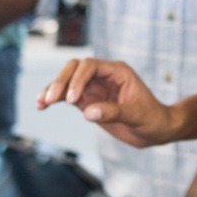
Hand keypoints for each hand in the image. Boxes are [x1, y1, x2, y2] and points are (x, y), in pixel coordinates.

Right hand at [37, 58, 181, 147]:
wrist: (155, 130)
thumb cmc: (151, 119)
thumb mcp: (136, 116)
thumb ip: (113, 112)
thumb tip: (87, 112)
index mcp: (118, 71)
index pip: (91, 66)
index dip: (79, 79)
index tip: (73, 100)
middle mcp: (103, 76)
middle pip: (75, 68)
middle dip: (61, 82)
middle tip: (51, 99)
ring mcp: (94, 87)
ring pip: (67, 80)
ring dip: (53, 89)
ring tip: (41, 102)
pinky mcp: (87, 100)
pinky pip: (66, 96)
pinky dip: (54, 99)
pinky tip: (41, 106)